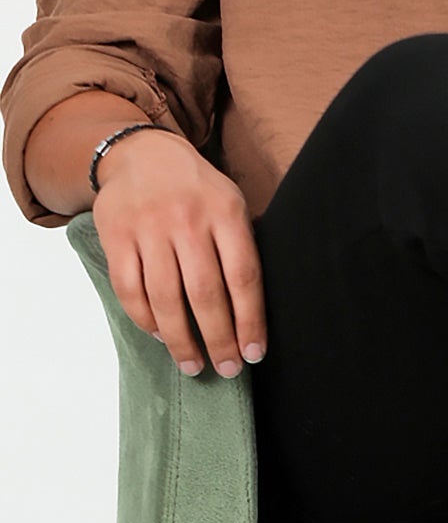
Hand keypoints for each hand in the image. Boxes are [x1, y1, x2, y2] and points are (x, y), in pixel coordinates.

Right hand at [91, 129, 266, 376]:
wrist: (142, 153)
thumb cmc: (197, 190)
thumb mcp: (231, 204)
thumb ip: (241, 248)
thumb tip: (255, 313)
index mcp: (225, 212)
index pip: (243, 277)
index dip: (250, 321)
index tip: (254, 354)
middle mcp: (187, 219)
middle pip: (205, 294)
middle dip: (218, 340)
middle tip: (226, 369)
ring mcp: (149, 227)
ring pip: (165, 298)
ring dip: (181, 340)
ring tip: (193, 365)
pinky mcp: (116, 235)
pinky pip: (130, 289)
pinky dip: (145, 319)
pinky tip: (161, 336)